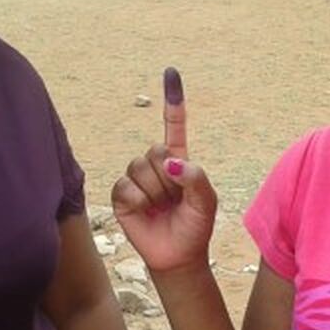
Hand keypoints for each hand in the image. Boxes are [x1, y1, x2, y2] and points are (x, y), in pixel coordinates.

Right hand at [112, 68, 217, 273]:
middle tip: (175, 200)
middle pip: (155, 151)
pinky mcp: (122, 196)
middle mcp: (155, 165)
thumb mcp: (207, 201)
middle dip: (169, 178)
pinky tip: (146, 212)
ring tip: (162, 208)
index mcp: (178, 160)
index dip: (172, 100)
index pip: (173, 125)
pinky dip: (139, 200)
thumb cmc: (196, 226)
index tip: (171, 72)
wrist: (179, 256)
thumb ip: (196, 178)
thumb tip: (171, 163)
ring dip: (155, 192)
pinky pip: (126, 186)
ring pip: (139, 167)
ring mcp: (137, 180)